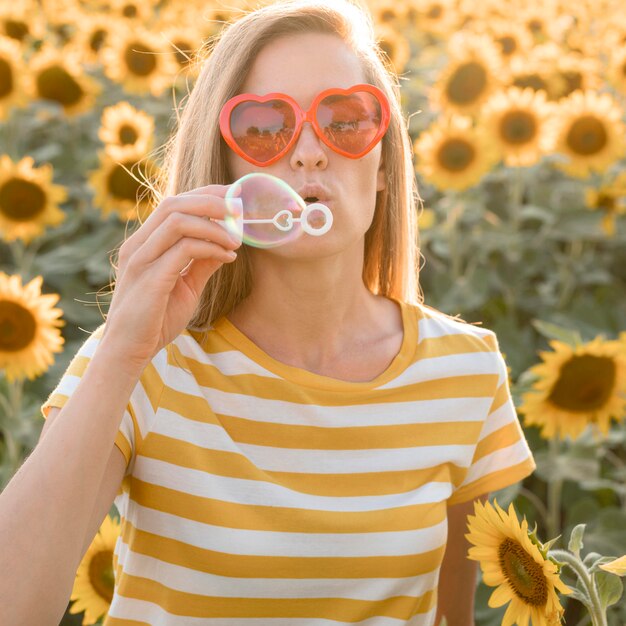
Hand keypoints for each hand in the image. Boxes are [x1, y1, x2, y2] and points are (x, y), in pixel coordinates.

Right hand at [101, 183, 241, 368]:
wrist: (129, 350)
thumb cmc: (155, 319)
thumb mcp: (186, 286)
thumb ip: (202, 264)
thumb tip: (226, 245)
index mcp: (145, 243)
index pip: (173, 204)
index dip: (205, 195)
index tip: (234, 198)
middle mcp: (139, 245)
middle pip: (174, 204)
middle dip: (211, 201)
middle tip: (239, 211)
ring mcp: (141, 259)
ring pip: (178, 221)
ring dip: (214, 226)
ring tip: (237, 239)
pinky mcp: (150, 277)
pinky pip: (184, 249)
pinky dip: (211, 247)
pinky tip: (228, 256)